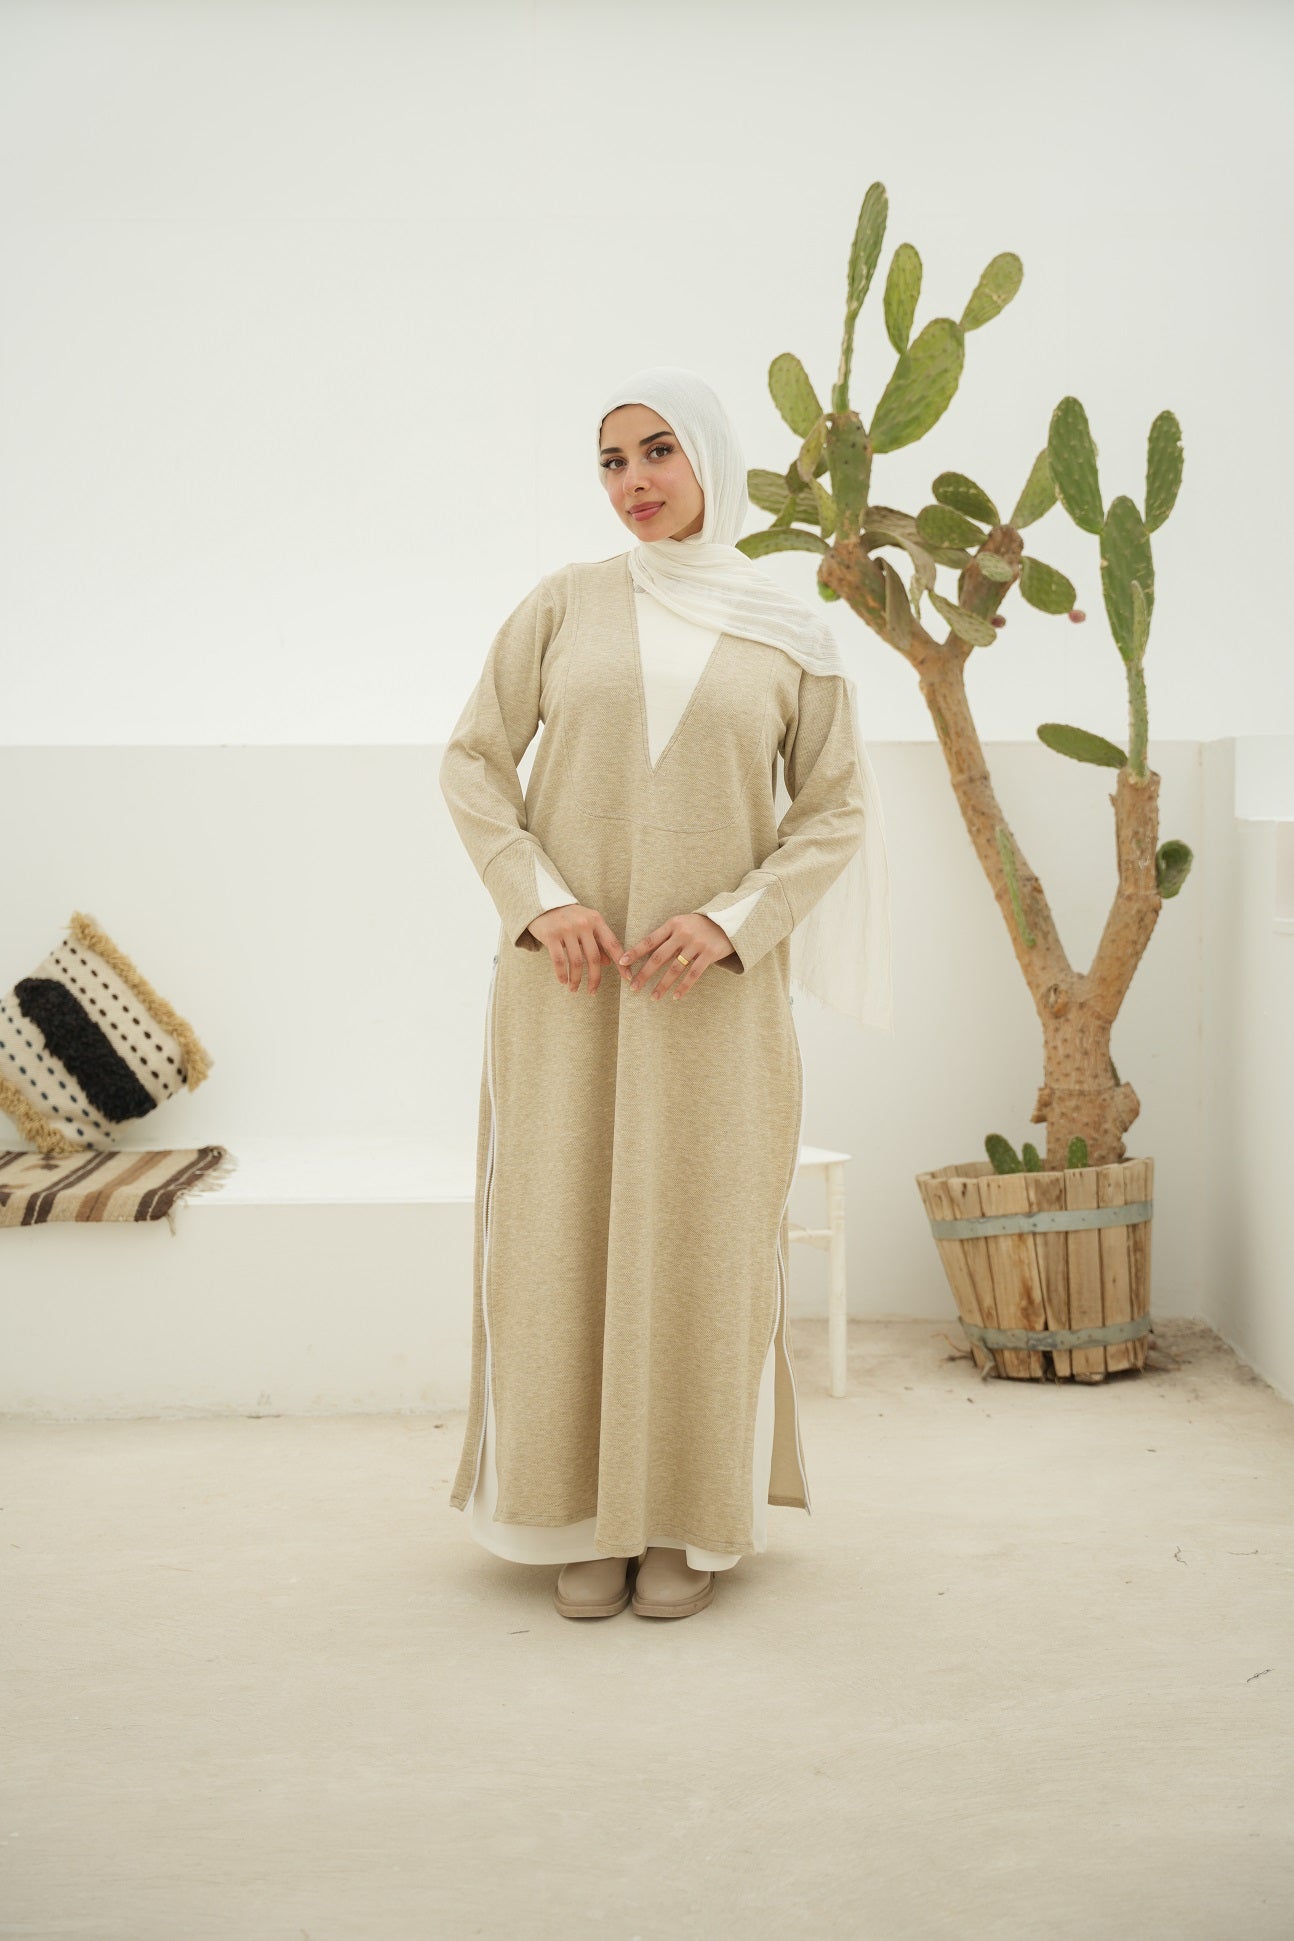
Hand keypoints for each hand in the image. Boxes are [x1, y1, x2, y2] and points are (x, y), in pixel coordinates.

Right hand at [527, 905, 626, 994]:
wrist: (542, 903)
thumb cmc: (569, 917)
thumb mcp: (587, 925)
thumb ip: (598, 942)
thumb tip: (608, 963)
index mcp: (596, 920)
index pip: (612, 944)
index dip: (622, 963)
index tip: (627, 978)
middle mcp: (583, 923)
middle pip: (594, 957)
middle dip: (595, 978)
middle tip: (592, 991)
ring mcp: (566, 928)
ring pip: (576, 961)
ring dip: (576, 979)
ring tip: (574, 989)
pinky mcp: (551, 935)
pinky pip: (559, 960)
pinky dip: (562, 974)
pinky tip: (563, 981)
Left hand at [618, 914, 735, 1002]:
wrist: (729, 921)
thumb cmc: (699, 925)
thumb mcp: (682, 924)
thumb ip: (667, 937)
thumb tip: (646, 954)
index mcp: (673, 924)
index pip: (650, 940)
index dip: (635, 952)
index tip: (622, 963)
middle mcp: (683, 934)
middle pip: (659, 957)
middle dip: (645, 973)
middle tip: (634, 987)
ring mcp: (697, 944)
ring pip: (675, 968)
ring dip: (663, 985)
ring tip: (653, 997)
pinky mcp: (710, 954)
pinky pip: (694, 974)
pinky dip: (684, 986)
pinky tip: (676, 996)